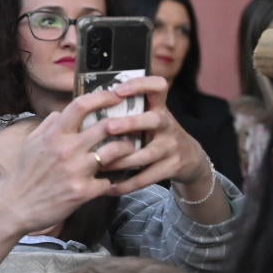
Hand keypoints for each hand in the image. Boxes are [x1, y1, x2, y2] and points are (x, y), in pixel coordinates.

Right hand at [0, 98, 131, 235]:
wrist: (16, 206)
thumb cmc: (24, 174)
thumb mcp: (30, 144)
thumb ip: (47, 126)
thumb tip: (61, 113)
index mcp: (53, 135)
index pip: (80, 105)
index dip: (102, 97)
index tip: (115, 96)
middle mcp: (66, 149)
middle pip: (106, 126)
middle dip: (123, 124)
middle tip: (132, 125)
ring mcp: (76, 171)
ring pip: (115, 151)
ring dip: (126, 149)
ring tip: (128, 150)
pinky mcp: (83, 192)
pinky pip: (108, 181)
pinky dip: (111, 180)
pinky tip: (110, 181)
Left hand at [100, 75, 214, 196]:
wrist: (190, 159)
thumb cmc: (155, 134)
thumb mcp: (148, 118)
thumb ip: (125, 112)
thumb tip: (83, 106)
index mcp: (158, 108)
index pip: (157, 87)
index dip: (140, 85)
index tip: (118, 90)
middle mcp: (166, 124)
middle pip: (154, 120)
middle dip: (131, 123)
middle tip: (109, 127)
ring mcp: (171, 146)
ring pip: (147, 154)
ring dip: (121, 160)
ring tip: (99, 164)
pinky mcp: (172, 167)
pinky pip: (147, 177)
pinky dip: (126, 184)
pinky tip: (108, 187)